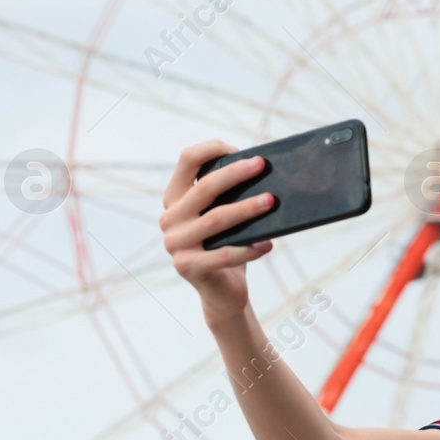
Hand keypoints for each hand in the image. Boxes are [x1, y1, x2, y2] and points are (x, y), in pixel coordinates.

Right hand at [160, 140, 277, 322]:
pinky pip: (223, 254)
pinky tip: (267, 244)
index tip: (240, 150)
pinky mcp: (187, 267)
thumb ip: (229, 194)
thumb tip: (261, 170)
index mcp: (175, 198)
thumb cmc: (227, 244)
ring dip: (246, 208)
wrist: (222, 291)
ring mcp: (175, 244)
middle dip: (236, 173)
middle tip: (262, 166)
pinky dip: (249, 249)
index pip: (187, 160)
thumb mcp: (223, 215)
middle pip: (204, 188)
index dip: (212, 148)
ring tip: (270, 202)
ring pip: (215, 219)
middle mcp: (170, 218)